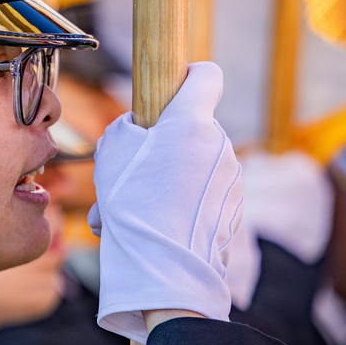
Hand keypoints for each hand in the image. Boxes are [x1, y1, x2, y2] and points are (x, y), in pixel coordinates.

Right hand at [89, 62, 242, 342]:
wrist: (163, 269)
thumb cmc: (133, 206)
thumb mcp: (112, 151)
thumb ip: (130, 128)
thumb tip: (140, 130)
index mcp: (191, 122)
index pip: (206, 75)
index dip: (188, 77)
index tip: (170, 91)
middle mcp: (219, 145)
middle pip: (193, 127)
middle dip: (165, 144)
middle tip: (133, 172)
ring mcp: (230, 179)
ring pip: (195, 166)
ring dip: (167, 180)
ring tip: (134, 211)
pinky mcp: (233, 209)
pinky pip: (203, 196)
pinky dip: (181, 205)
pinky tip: (155, 227)